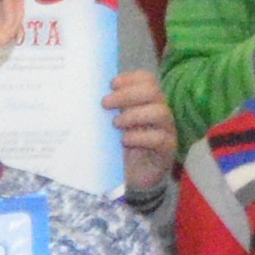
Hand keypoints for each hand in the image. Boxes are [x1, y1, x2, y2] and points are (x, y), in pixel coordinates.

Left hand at [105, 71, 178, 203]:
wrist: (132, 176)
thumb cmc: (122, 146)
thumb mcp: (112, 125)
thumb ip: (108, 110)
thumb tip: (87, 93)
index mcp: (147, 101)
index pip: (147, 79)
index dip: (130, 78)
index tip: (111, 84)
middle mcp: (160, 111)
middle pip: (152, 91)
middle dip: (127, 95)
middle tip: (105, 104)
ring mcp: (166, 130)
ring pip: (159, 112)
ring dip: (134, 115)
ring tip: (116, 124)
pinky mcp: (167, 149)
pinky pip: (159, 138)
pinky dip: (140, 137)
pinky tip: (124, 141)